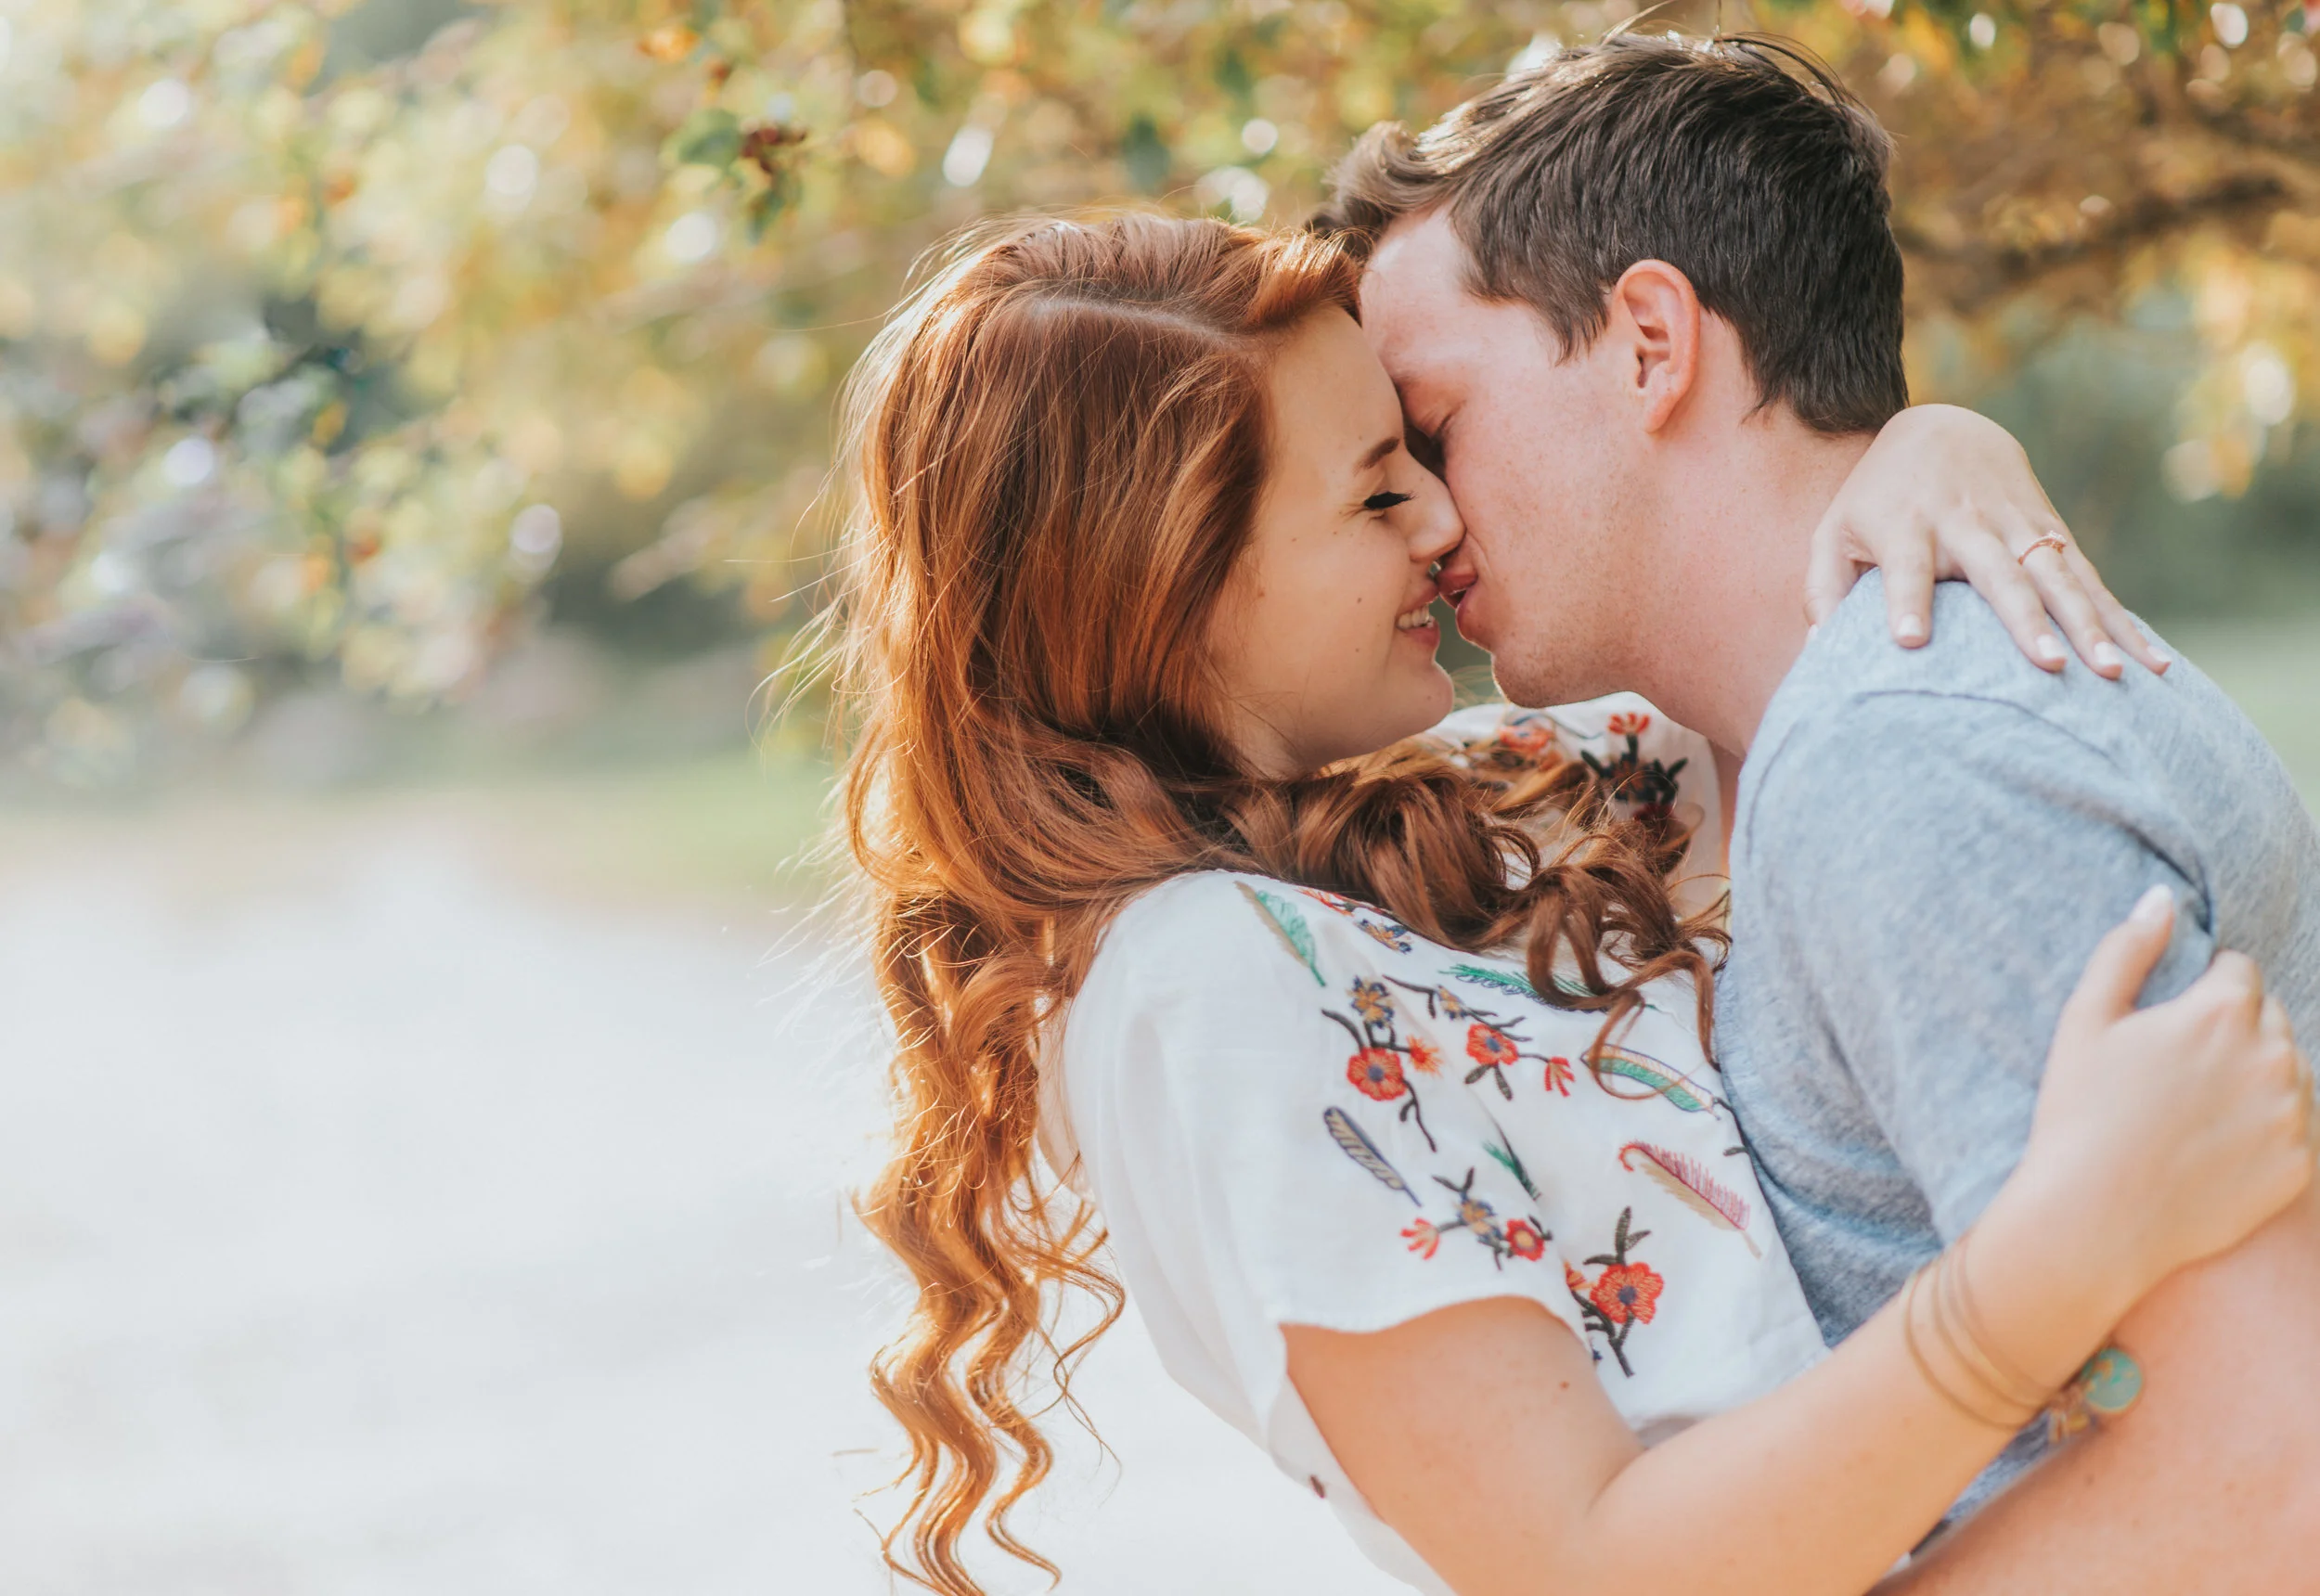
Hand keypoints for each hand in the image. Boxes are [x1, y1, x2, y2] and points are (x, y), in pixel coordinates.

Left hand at [1805, 405, 2171, 680]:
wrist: (1940, 428)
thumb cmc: (1874, 498)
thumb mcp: (1833, 532)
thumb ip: (1822, 588)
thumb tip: (1817, 650)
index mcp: (1906, 527)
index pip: (1904, 566)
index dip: (1905, 600)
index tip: (1908, 641)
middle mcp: (1965, 524)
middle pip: (1997, 575)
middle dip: (2022, 619)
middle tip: (2046, 667)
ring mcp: (2016, 525)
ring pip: (2057, 577)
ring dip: (2087, 624)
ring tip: (2111, 672)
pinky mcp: (2052, 533)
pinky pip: (2091, 581)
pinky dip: (2121, 620)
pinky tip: (2150, 662)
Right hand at [2024, 886, 2314, 1298]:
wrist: (2094, 1220)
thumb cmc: (2079, 1115)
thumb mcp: (2084, 1021)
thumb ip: (2126, 951)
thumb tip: (2162, 897)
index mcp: (2220, 1012)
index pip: (2239, 971)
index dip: (2200, 991)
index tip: (2167, 1027)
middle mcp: (2272, 1057)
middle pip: (2269, 1019)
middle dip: (2233, 1032)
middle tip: (2177, 1073)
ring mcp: (2292, 1115)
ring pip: (2287, 1073)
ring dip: (2254, 1079)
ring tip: (2194, 1113)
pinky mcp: (2299, 1166)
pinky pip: (2294, 1130)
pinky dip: (2263, 1132)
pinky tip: (2212, 1149)